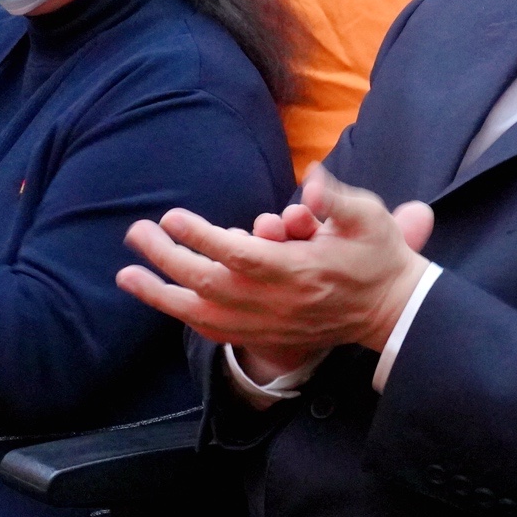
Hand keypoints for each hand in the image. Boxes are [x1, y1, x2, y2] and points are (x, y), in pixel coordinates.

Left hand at [114, 162, 435, 383]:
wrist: (390, 310)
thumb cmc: (377, 256)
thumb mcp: (369, 218)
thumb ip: (338, 199)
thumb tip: (312, 182)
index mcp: (298, 271)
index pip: (239, 256)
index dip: (202, 238)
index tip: (173, 216)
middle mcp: (276, 302)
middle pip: (208, 284)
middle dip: (166, 258)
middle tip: (137, 232)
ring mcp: (268, 323)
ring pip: (202, 315)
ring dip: (161, 295)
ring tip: (127, 276)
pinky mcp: (266, 335)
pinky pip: (215, 331)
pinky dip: (184, 316)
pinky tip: (161, 299)